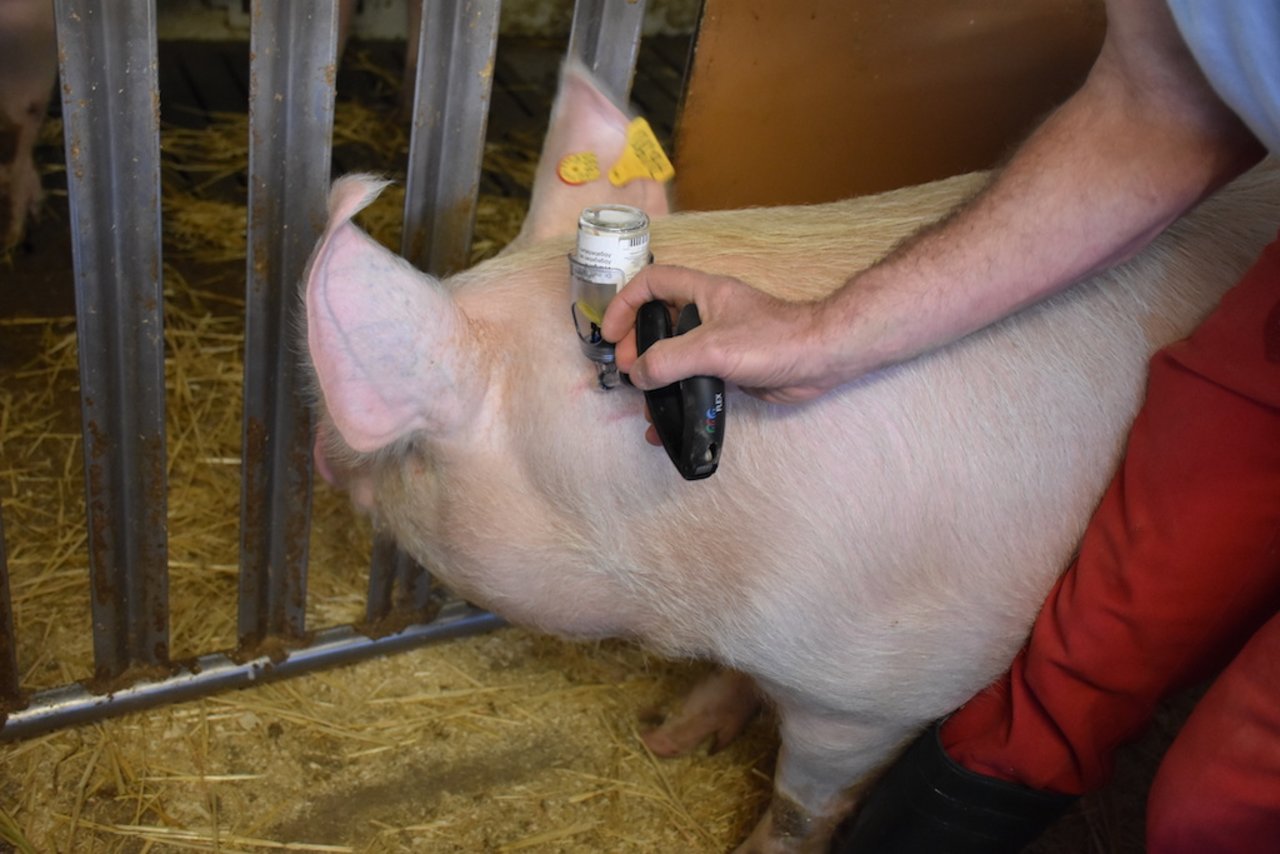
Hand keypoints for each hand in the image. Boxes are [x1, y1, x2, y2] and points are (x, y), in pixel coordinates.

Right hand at [600, 265, 840, 403]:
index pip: (651, 283)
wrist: (820, 359)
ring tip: (645, 401)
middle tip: (629, 372)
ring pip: (675, 354)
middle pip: (658, 321)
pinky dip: (678, 397)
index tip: (611, 334)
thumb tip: (639, 375)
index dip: (625, 303)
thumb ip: (670, 360)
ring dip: (656, 376)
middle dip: (637, 346)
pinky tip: (669, 422)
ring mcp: (719, 341)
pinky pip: (694, 379)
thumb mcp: (712, 347)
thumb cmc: (772, 340)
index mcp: (702, 293)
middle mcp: (708, 313)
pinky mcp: (731, 368)